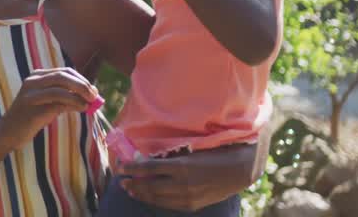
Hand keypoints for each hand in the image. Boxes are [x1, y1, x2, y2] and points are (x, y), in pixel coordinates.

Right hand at [0, 68, 98, 139]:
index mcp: (36, 76)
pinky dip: (72, 104)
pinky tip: (81, 109)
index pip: (64, 72)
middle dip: (82, 85)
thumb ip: (65, 96)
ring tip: (89, 104)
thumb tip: (91, 95)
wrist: (8, 133)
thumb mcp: (48, 102)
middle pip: (63, 76)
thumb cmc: (30, 118)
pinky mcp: (33, 109)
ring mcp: (31, 94)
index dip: (81, 79)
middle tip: (94, 96)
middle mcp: (32, 81)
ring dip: (79, 95)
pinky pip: (57, 103)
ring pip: (60, 88)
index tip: (93, 90)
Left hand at [119, 151, 245, 211]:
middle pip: (149, 186)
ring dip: (141, 194)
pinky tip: (147, 197)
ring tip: (130, 190)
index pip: (149, 168)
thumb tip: (144, 159)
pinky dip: (155, 201)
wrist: (236, 172)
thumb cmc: (212, 155)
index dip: (132, 168)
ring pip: (157, 198)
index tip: (121, 168)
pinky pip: (168, 205)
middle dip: (133, 184)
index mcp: (181, 166)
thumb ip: (168, 157)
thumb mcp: (189, 152)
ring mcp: (187, 197)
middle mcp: (183, 183)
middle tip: (122, 181)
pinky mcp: (192, 205)